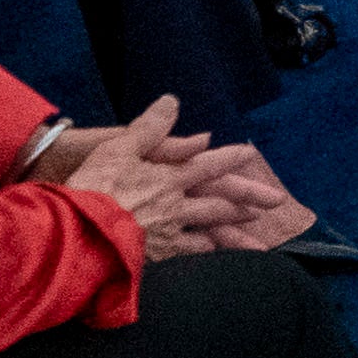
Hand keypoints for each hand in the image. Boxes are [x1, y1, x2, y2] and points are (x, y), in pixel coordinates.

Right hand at [43, 97, 314, 258]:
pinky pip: (188, 255)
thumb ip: (149, 127)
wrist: (79, 234)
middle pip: (222, 199)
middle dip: (250, 197)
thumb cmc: (95, 187)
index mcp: (169, 176)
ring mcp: (170, 232)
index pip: (208, 163)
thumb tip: (172, 102)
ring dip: (237, 231)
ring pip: (212, 230)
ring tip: (260, 238)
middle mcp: (176, 204)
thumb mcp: (118, 148)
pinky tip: (214, 255)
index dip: (230, 157)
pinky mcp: (157, 256)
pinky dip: (204, 253)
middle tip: (278, 201)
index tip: (251, 154)